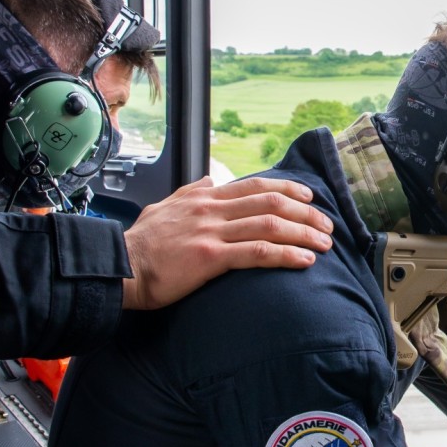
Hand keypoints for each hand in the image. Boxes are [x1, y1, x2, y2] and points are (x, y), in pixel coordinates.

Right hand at [122, 176, 332, 309]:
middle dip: (306, 214)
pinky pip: (257, 253)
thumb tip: (210, 179)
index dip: (288, 190)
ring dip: (304, 234)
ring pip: (270, 226)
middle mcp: (212, 209)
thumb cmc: (141, 243)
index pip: (254, 186)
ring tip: (325, 245)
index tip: (310, 198)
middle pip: (271, 203)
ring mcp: (212, 232)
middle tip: (327, 226)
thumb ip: (191, 192)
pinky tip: (305, 261)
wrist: (118, 267)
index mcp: (204, 197)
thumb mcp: (165, 207)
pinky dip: (286, 255)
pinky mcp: (209, 257)